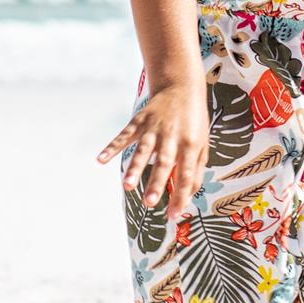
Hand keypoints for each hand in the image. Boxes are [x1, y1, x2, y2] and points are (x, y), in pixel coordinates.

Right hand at [99, 77, 210, 214]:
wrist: (182, 87)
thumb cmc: (194, 122)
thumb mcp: (203, 145)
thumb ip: (195, 170)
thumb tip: (187, 197)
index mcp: (191, 145)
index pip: (187, 174)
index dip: (181, 195)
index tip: (174, 215)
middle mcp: (172, 137)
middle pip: (164, 163)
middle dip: (156, 183)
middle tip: (149, 203)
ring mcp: (154, 128)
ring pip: (143, 150)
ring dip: (134, 168)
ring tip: (127, 186)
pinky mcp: (140, 121)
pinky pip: (125, 135)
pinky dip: (112, 146)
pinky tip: (101, 159)